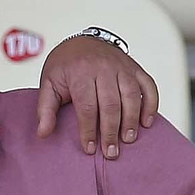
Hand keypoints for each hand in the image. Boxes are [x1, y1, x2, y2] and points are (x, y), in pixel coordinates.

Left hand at [36, 36, 158, 159]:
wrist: (82, 41)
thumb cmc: (64, 67)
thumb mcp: (49, 83)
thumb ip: (46, 109)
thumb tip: (43, 134)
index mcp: (80, 73)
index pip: (87, 106)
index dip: (88, 129)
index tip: (89, 149)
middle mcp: (103, 68)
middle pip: (111, 104)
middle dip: (111, 131)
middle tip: (111, 153)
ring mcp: (122, 67)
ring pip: (132, 96)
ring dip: (132, 120)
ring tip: (128, 140)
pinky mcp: (136, 68)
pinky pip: (149, 86)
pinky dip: (151, 104)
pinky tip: (147, 122)